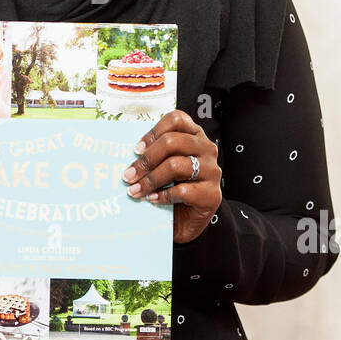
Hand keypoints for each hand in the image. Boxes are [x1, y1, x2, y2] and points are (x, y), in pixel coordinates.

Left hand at [120, 109, 221, 243]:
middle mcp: (206, 149)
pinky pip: (183, 191)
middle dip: (146, 159)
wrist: (188, 219)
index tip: (137, 149)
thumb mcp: (164, 166)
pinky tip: (152, 199)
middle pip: (173, 142)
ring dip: (150, 179)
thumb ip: (154, 156)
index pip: (176, 120)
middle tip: (129, 175)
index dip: (153, 132)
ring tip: (136, 190)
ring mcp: (212, 171)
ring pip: (176, 165)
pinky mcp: (212, 194)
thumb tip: (129, 158)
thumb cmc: (174, 187)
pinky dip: (163, 195)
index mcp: (195, 136)